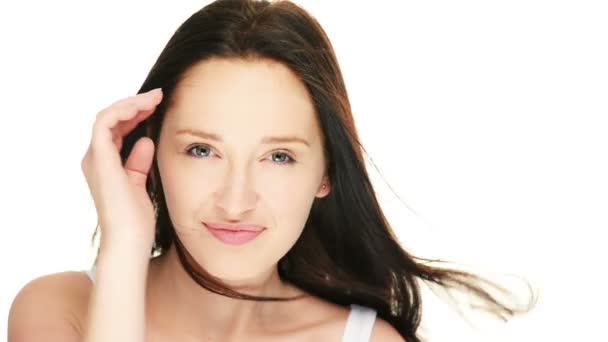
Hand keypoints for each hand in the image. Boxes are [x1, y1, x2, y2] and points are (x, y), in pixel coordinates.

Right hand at [81, 88, 162, 253]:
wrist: (130, 239)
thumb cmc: (136, 218)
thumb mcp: (141, 182)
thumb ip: (140, 161)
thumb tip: (146, 141)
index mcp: (105, 164)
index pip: (117, 129)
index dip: (136, 114)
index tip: (159, 106)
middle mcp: (96, 158)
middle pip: (112, 119)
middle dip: (135, 104)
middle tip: (159, 96)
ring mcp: (95, 158)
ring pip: (107, 116)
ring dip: (131, 103)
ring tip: (154, 99)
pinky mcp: (100, 158)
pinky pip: (105, 122)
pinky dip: (123, 110)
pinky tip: (143, 107)